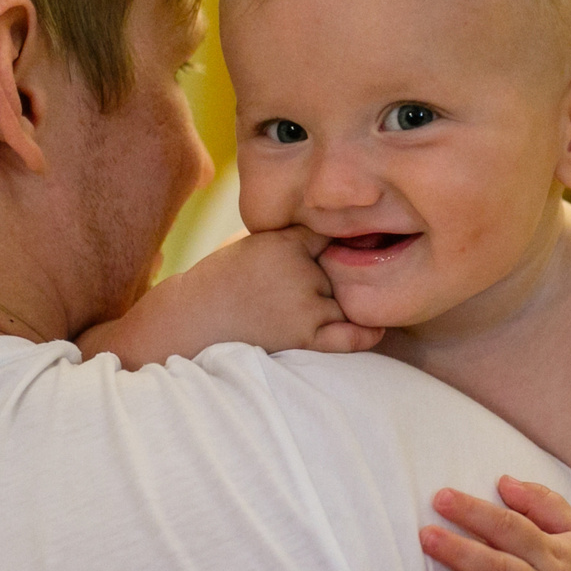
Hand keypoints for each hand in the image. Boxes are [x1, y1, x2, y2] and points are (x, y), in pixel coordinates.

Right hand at [80, 227, 383, 364]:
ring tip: (300, 311)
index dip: (333, 243)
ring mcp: (305, 303)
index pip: (328, 234)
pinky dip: (365, 334)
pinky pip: (347, 336)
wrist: (192, 320)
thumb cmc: (221, 280)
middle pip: (340, 270)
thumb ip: (289, 239)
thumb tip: (332, 235)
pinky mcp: (303, 335)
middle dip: (331, 278)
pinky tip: (378, 329)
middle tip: (296, 292)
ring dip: (336, 305)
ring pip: (344, 300)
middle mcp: (300, 270)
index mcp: (285, 242)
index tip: (340, 244)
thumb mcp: (252, 243)